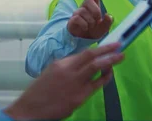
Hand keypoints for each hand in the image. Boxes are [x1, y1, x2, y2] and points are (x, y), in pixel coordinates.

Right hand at [4, 42, 123, 120]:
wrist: (31, 107)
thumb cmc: (40, 90)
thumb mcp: (51, 72)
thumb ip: (67, 67)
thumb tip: (82, 63)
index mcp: (61, 64)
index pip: (84, 53)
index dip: (98, 48)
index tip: (108, 44)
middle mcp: (69, 71)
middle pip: (92, 56)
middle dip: (107, 50)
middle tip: (119, 45)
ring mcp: (75, 84)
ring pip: (96, 67)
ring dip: (110, 61)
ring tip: (120, 56)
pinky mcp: (79, 97)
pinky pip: (96, 85)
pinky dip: (105, 79)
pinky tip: (109, 75)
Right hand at [67, 0, 113, 38]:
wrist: (83, 40)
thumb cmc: (94, 31)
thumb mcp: (104, 28)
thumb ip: (108, 22)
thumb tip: (109, 15)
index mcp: (93, 7)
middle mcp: (84, 8)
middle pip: (87, 0)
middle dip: (95, 10)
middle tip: (97, 19)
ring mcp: (77, 13)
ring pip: (83, 11)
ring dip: (90, 21)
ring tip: (91, 26)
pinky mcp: (72, 19)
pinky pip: (78, 18)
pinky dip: (84, 24)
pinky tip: (85, 28)